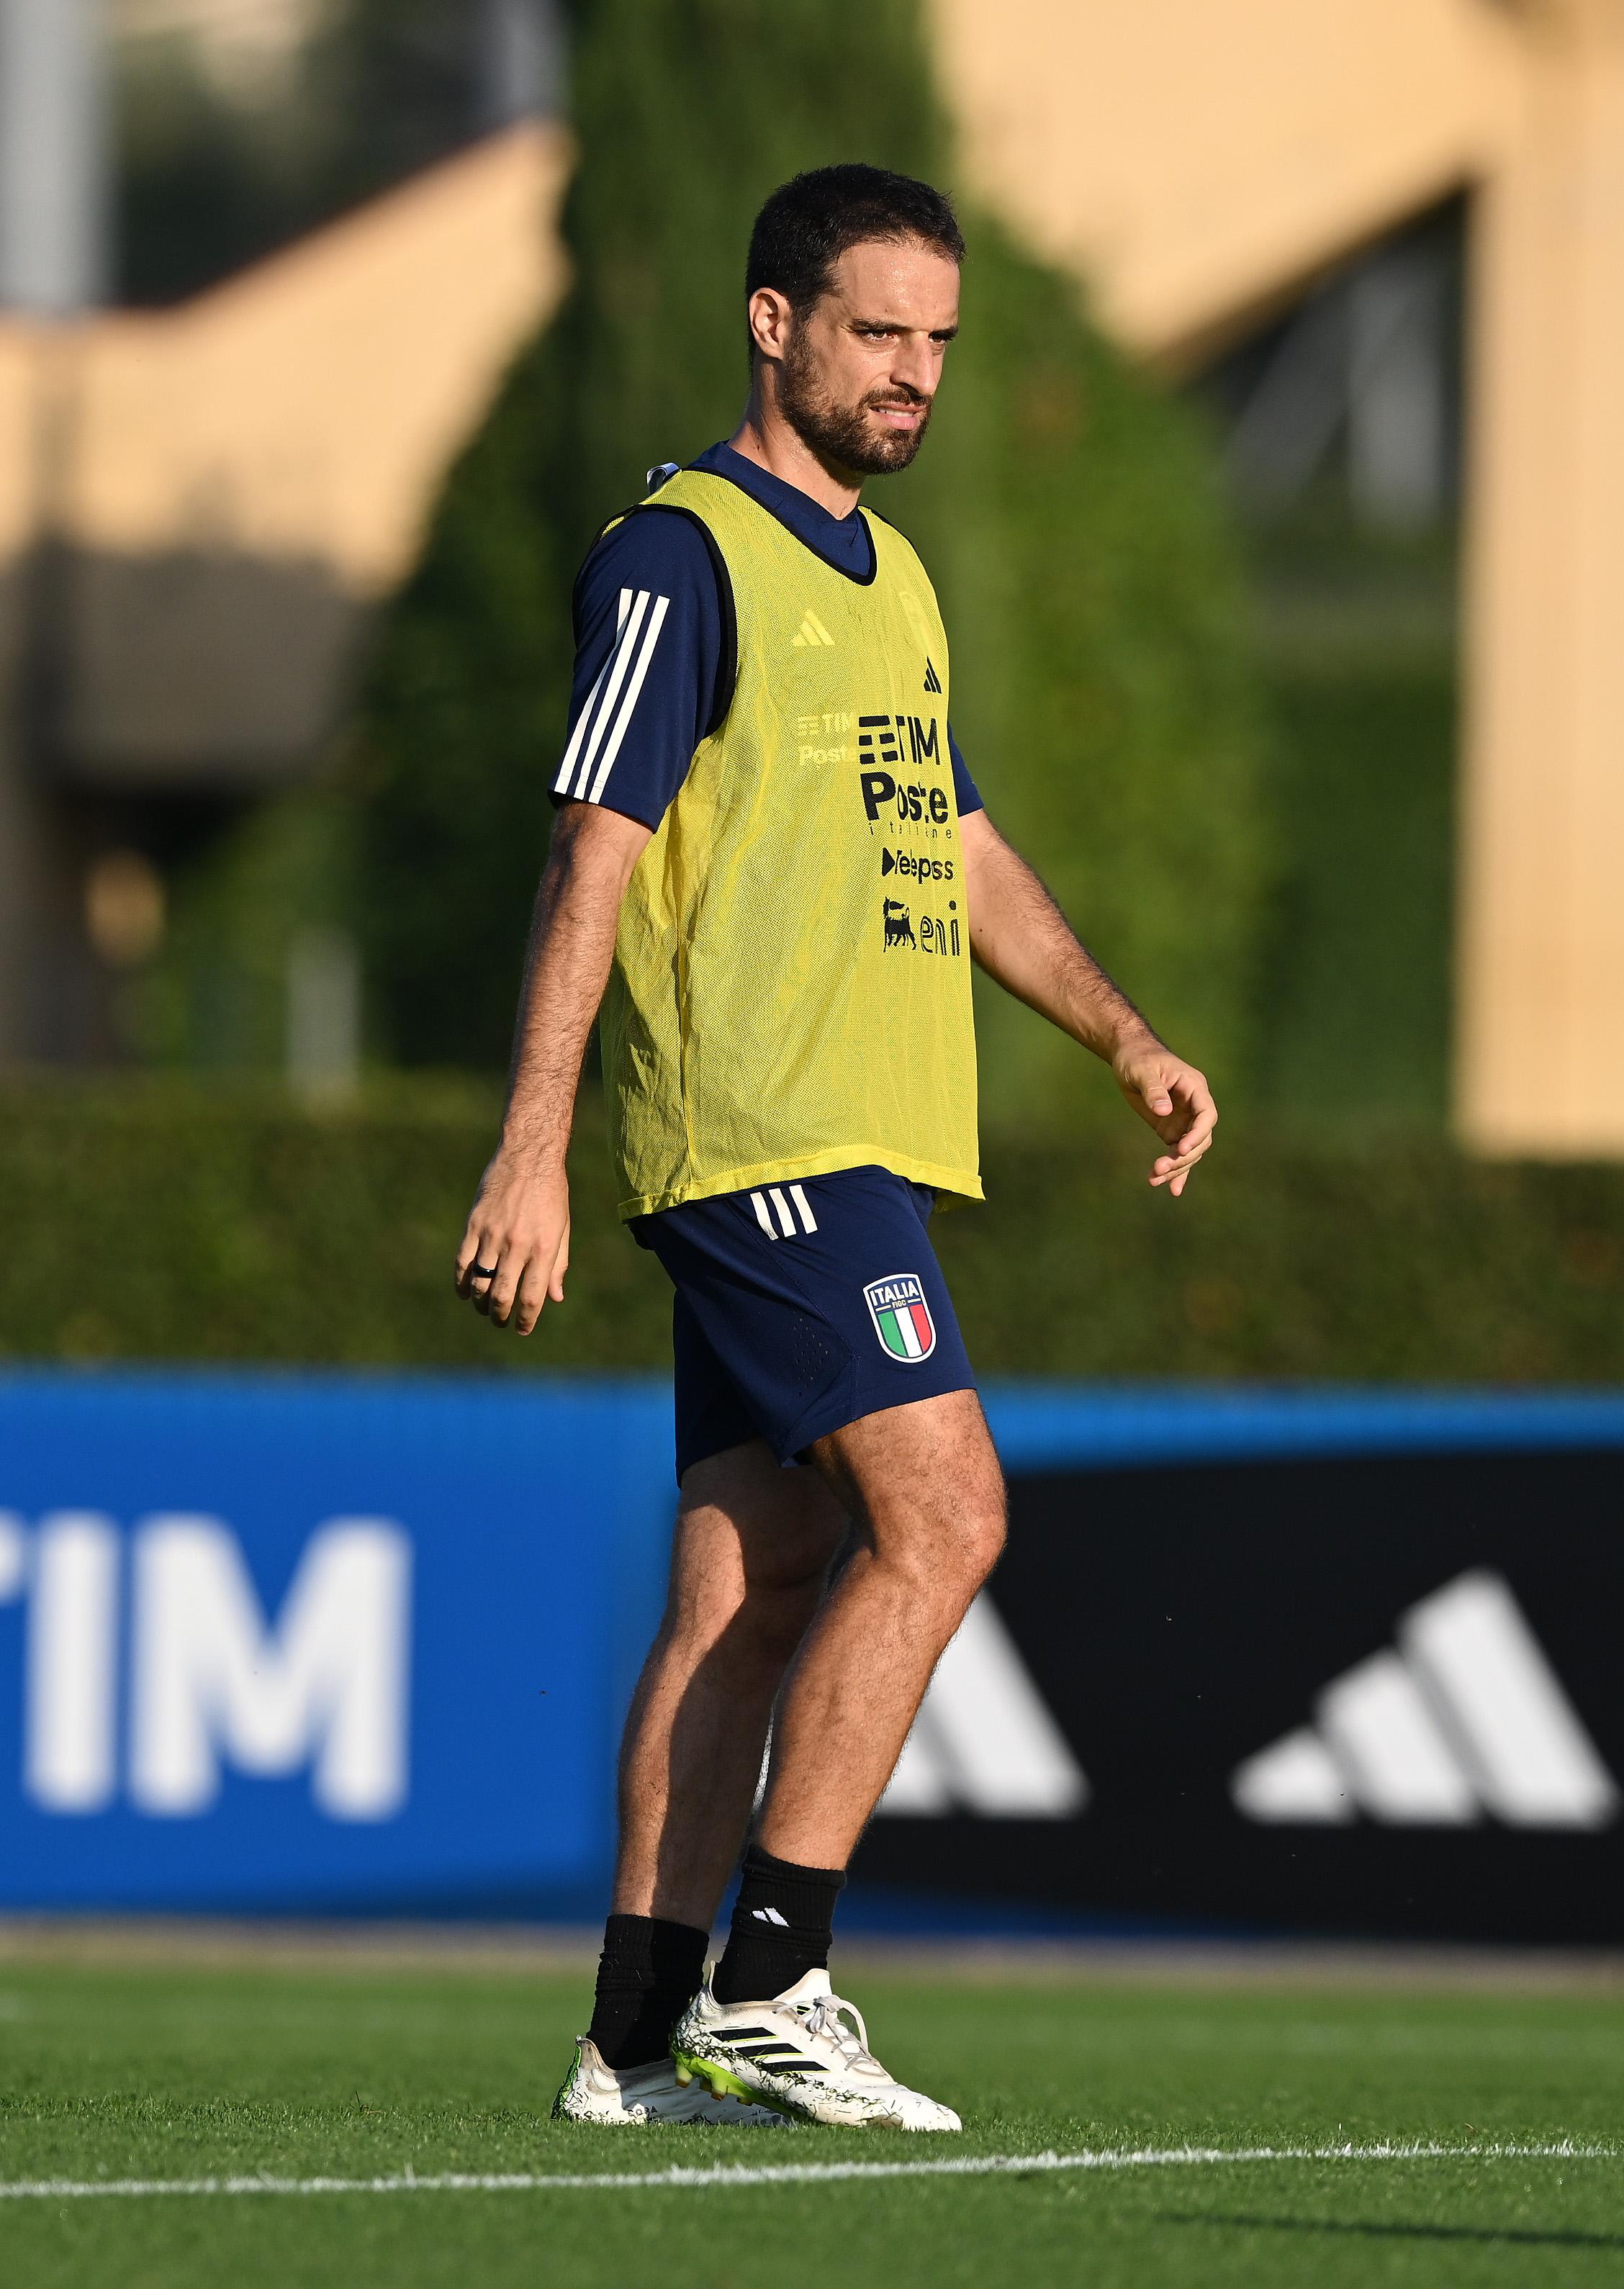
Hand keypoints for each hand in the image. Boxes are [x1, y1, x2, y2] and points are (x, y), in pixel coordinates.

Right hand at [455, 1151, 570, 1332]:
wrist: (528, 1156)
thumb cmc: (551, 1193)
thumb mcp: (562, 1228)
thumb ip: (559, 1265)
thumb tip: (555, 1298)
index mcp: (544, 1248)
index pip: (532, 1297)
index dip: (526, 1319)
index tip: (522, 1329)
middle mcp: (518, 1245)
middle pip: (502, 1295)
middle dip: (500, 1315)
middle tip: (500, 1321)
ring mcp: (493, 1235)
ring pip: (480, 1282)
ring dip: (480, 1302)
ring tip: (485, 1308)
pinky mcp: (474, 1224)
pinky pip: (463, 1262)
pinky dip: (462, 1282)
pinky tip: (465, 1292)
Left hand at [1113, 1038, 1215, 1197]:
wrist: (1129, 1056)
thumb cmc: (1138, 1058)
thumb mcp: (1142, 1070)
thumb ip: (1153, 1090)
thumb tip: (1164, 1111)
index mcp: (1194, 1088)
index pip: (1207, 1115)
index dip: (1198, 1134)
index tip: (1180, 1149)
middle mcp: (1194, 1106)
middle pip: (1200, 1138)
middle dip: (1182, 1157)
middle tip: (1158, 1169)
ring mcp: (1184, 1120)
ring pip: (1189, 1150)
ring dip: (1176, 1168)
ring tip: (1154, 1180)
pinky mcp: (1171, 1129)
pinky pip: (1177, 1153)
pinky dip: (1176, 1171)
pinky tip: (1172, 1189)